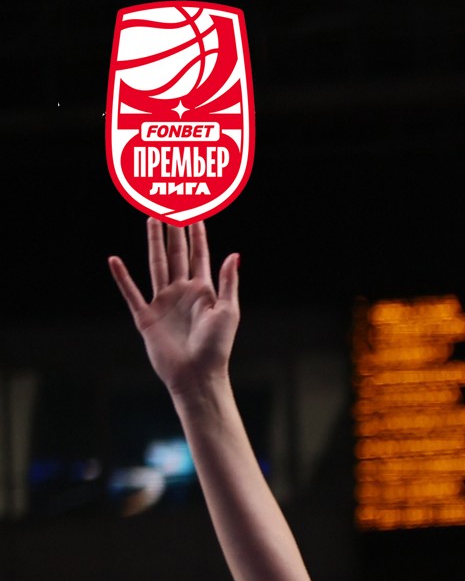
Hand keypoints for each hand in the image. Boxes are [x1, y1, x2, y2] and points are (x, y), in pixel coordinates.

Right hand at [107, 219, 240, 395]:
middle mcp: (182, 292)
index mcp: (204, 291)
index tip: (195, 211)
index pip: (200, 255)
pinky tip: (115, 260)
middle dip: (173, 230)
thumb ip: (227, 282)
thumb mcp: (228, 312)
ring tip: (150, 220)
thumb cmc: (217, 347)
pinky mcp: (146, 317)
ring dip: (153, 243)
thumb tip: (234, 254)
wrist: (198, 375)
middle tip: (169, 205)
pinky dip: (123, 277)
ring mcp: (163, 303)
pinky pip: (132, 293)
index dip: (197, 234)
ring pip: (156, 265)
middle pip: (176, 254)